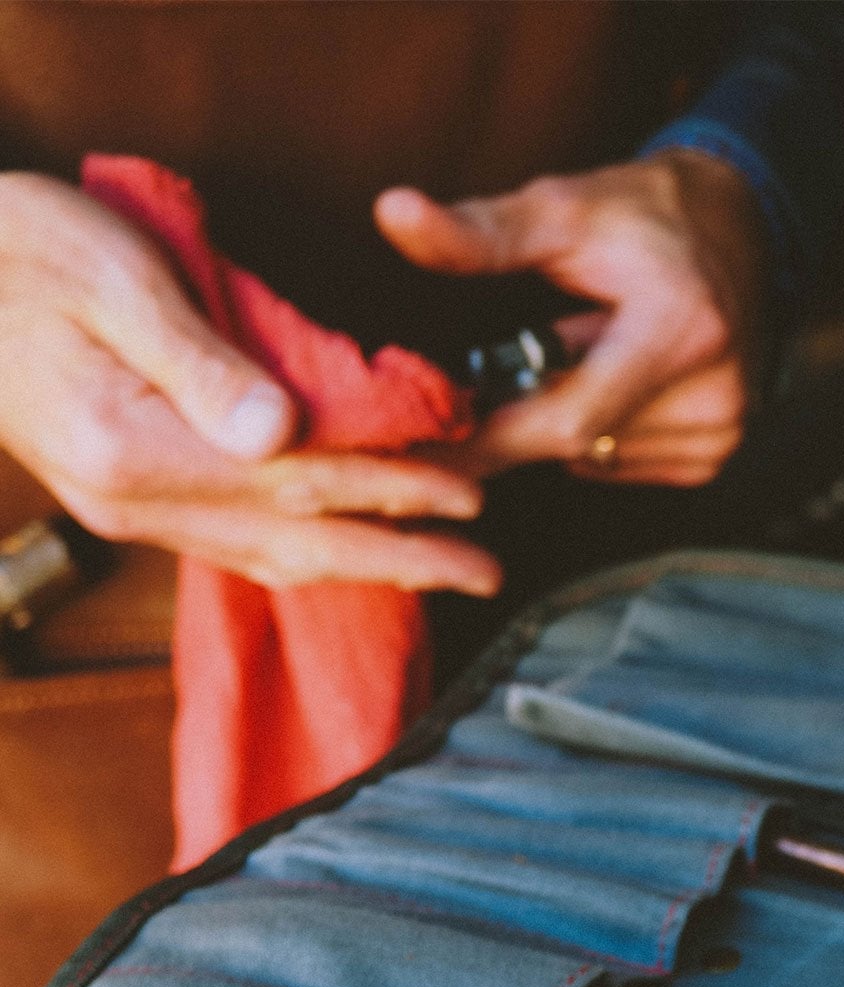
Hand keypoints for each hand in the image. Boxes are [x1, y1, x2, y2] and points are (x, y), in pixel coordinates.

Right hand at [0, 173, 499, 592]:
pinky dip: (302, 552)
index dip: (393, 490)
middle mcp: (137, 502)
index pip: (299, 480)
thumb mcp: (113, 278)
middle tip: (487, 568)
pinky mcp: (128, 500)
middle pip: (296, 542)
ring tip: (440, 568)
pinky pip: (235, 544)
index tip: (470, 493)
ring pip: (269, 556)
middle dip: (401, 558)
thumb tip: (283, 432)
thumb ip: (202, 361)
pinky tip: (342, 553)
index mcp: (138, 448)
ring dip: (363, 565)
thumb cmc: (20, 251)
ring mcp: (129, 511)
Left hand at [375, 149, 765, 486]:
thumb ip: (479, 231)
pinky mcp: (716, 456)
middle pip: (578, 442)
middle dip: (526, 411)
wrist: (740, 231)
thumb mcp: (562, 210)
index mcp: (681, 331)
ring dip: (567, 417)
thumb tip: (391, 213)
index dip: (493, 443)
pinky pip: (622, 466)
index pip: (570, 418)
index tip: (424, 453)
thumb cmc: (642, 215)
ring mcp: (721, 432)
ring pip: (595, 459)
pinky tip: (617, 380)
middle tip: (503, 366)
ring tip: (590, 350)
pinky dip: (600, 432)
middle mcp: (714, 394)